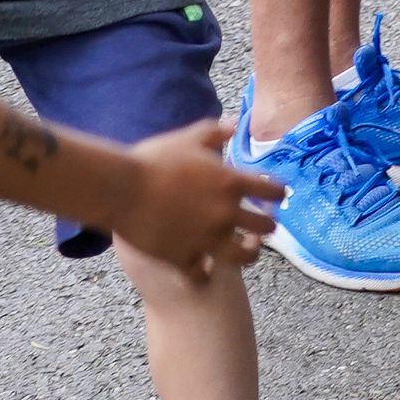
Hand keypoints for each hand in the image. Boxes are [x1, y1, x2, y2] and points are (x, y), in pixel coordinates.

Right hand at [108, 118, 280, 283]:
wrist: (121, 189)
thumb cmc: (154, 159)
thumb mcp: (189, 138)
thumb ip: (216, 131)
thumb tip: (236, 125)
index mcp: (231, 184)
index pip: (272, 191)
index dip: (278, 193)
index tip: (276, 195)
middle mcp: (226, 215)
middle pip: (265, 228)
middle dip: (268, 225)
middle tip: (265, 224)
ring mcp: (207, 240)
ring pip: (244, 257)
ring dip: (250, 253)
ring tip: (249, 249)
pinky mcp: (185, 258)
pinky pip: (202, 274)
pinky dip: (204, 272)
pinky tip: (203, 267)